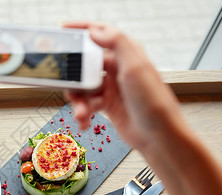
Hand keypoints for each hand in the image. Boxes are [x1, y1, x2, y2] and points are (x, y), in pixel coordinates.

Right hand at [64, 22, 221, 194]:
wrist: (159, 137)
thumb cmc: (153, 103)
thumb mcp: (135, 67)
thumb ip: (116, 43)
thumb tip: (94, 30)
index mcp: (127, 53)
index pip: (101, 33)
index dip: (81, 29)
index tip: (62, 30)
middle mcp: (118, 68)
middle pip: (85, 64)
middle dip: (74, 77)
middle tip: (67, 86)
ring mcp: (112, 87)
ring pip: (84, 87)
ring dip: (78, 100)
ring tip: (81, 113)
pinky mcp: (108, 105)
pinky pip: (87, 104)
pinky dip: (83, 113)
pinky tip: (84, 121)